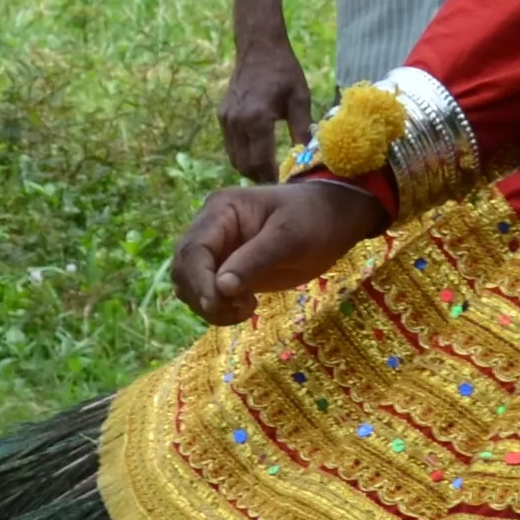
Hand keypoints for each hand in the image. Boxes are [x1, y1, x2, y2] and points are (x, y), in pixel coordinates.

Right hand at [171, 178, 384, 324]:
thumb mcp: (291, 236)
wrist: (334, 220)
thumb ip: (257, 259)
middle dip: (204, 295)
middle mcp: (210, 229)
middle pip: (184, 269)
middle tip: (242, 309)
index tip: (217, 303)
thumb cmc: (316, 219)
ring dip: (209, 305)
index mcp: (221, 210)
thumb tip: (221, 288)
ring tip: (246, 309)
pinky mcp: (226, 269)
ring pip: (189, 284)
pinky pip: (207, 293)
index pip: (194, 249)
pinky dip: (218, 308)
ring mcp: (216, 250)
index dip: (199, 280)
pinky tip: (245, 309)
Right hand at [219, 36, 314, 184]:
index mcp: (256, 119)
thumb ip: (302, 129)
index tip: (286, 185)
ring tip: (271, 170)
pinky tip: (259, 153)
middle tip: (280, 180)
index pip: (260, 161)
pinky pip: (230, 145)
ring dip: (250, 167)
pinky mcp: (222, 117)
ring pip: (234, 158)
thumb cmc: (284, 71)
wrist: (259, 48)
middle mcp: (236, 122)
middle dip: (261, 176)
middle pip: (244, 165)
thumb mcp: (300, 99)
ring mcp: (226, 120)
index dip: (272, 177)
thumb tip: (310, 156)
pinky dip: (243, 154)